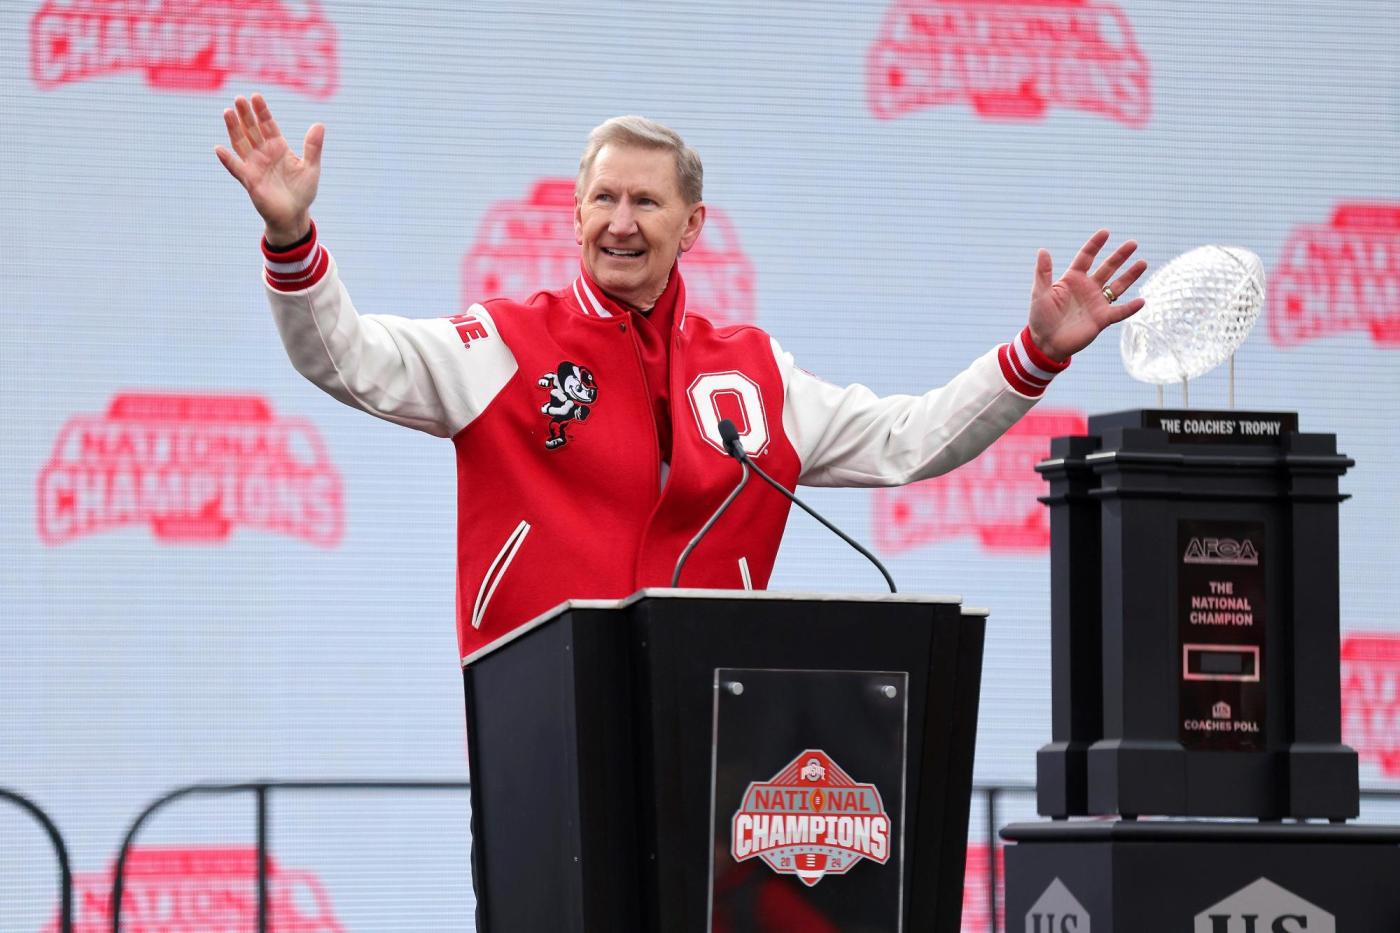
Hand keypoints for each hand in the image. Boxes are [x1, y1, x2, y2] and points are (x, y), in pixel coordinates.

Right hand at [214, 93, 322, 244]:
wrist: (294, 214)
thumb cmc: (302, 191)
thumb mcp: (311, 167)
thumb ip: (313, 147)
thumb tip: (319, 124)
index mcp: (278, 147)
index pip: (268, 125)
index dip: (262, 111)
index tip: (256, 96)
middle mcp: (264, 153)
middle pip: (252, 130)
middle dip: (246, 115)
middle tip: (239, 98)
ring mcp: (254, 165)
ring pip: (241, 143)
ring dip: (234, 129)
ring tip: (227, 112)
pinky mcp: (249, 181)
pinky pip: (236, 168)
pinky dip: (227, 160)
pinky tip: (219, 149)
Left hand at [1028, 230, 1147, 361]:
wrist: (1046, 343)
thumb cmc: (1040, 318)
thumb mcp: (1040, 293)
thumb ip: (1043, 273)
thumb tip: (1043, 250)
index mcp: (1072, 279)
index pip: (1086, 257)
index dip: (1095, 245)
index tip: (1106, 232)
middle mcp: (1087, 288)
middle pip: (1107, 268)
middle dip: (1120, 256)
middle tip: (1133, 243)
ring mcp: (1097, 303)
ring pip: (1117, 286)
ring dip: (1130, 275)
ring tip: (1143, 262)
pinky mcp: (1102, 319)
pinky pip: (1120, 312)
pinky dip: (1130, 308)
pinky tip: (1142, 301)